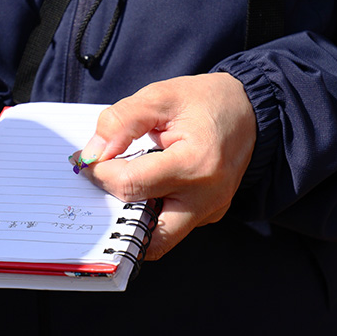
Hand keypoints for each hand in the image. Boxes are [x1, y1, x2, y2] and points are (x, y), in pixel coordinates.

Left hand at [74, 73, 255, 259]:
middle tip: (96, 185)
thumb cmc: (205, 102)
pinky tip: (139, 186)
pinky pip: (169, 226)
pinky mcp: (209, 215)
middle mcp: (206, 198)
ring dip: (129, 219)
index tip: (85, 160)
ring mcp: (210, 211)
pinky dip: (147, 212)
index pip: (130, 185)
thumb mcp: (160, 96)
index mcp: (195, 165)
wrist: (251, 111)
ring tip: (116, 187)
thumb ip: (121, 122)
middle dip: (111, 210)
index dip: (98, 173)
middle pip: (141, 231)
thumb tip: (92, 154)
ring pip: (156, 239)